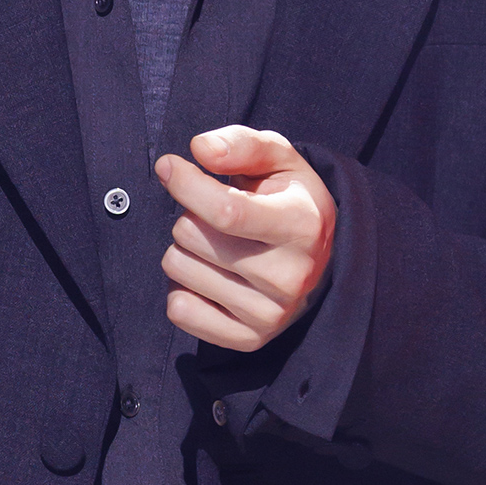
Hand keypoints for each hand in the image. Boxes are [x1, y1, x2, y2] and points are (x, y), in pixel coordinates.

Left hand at [154, 126, 335, 351]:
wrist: (317, 259)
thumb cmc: (287, 200)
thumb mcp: (278, 160)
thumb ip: (242, 144)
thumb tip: (200, 149)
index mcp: (303, 226)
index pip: (225, 211)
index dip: (186, 183)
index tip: (168, 166)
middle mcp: (291, 276)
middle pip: (191, 236)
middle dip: (189, 214)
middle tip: (216, 217)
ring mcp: (271, 314)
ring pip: (178, 268)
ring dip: (185, 249)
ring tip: (216, 245)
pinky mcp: (248, 340)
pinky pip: (179, 310)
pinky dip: (182, 288)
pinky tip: (209, 276)